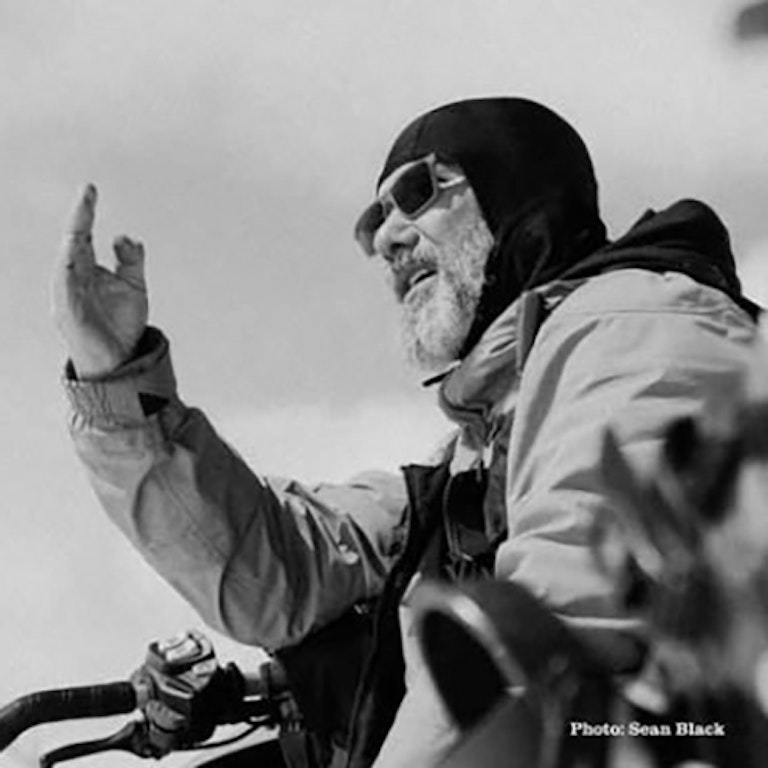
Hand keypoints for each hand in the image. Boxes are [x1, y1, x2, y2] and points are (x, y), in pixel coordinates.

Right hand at [51, 184, 148, 377]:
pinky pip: (64, 283)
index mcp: (88, 269)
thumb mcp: (133, 285)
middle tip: (88, 192)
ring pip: (66, 258)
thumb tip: (124, 235)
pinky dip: (69, 264)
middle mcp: (75, 276)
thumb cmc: (121, 324)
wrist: (121, 359)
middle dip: (80, 216)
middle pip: (74, 240)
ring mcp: (69, 292)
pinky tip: (76, 246)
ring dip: (74, 234)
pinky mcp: (67, 309)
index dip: (86, 212)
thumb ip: (130, 260)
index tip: (90, 189)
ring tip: (84, 210)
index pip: (84, 234)